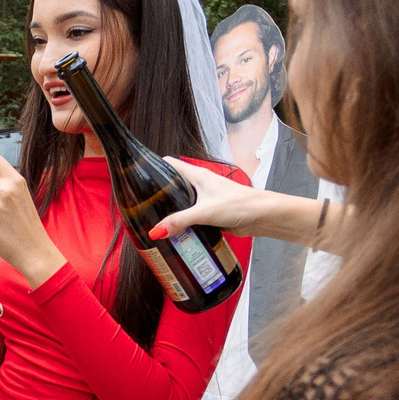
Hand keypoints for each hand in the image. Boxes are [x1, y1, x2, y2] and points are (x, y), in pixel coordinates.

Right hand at [151, 162, 346, 251]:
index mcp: (196, 175)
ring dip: (170, 213)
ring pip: (181, 204)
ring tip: (150, 223)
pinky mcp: (210, 214)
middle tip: (139, 208)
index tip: (136, 176)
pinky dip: (182, 225)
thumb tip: (155, 232)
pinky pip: (191, 218)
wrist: (263, 216)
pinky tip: (173, 235)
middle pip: (172, 186)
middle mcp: (199, 185)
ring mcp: (205, 199)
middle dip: (157, 196)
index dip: (152, 167)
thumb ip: (179, 221)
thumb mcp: (205, 212)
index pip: (168, 164)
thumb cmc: (239, 205)